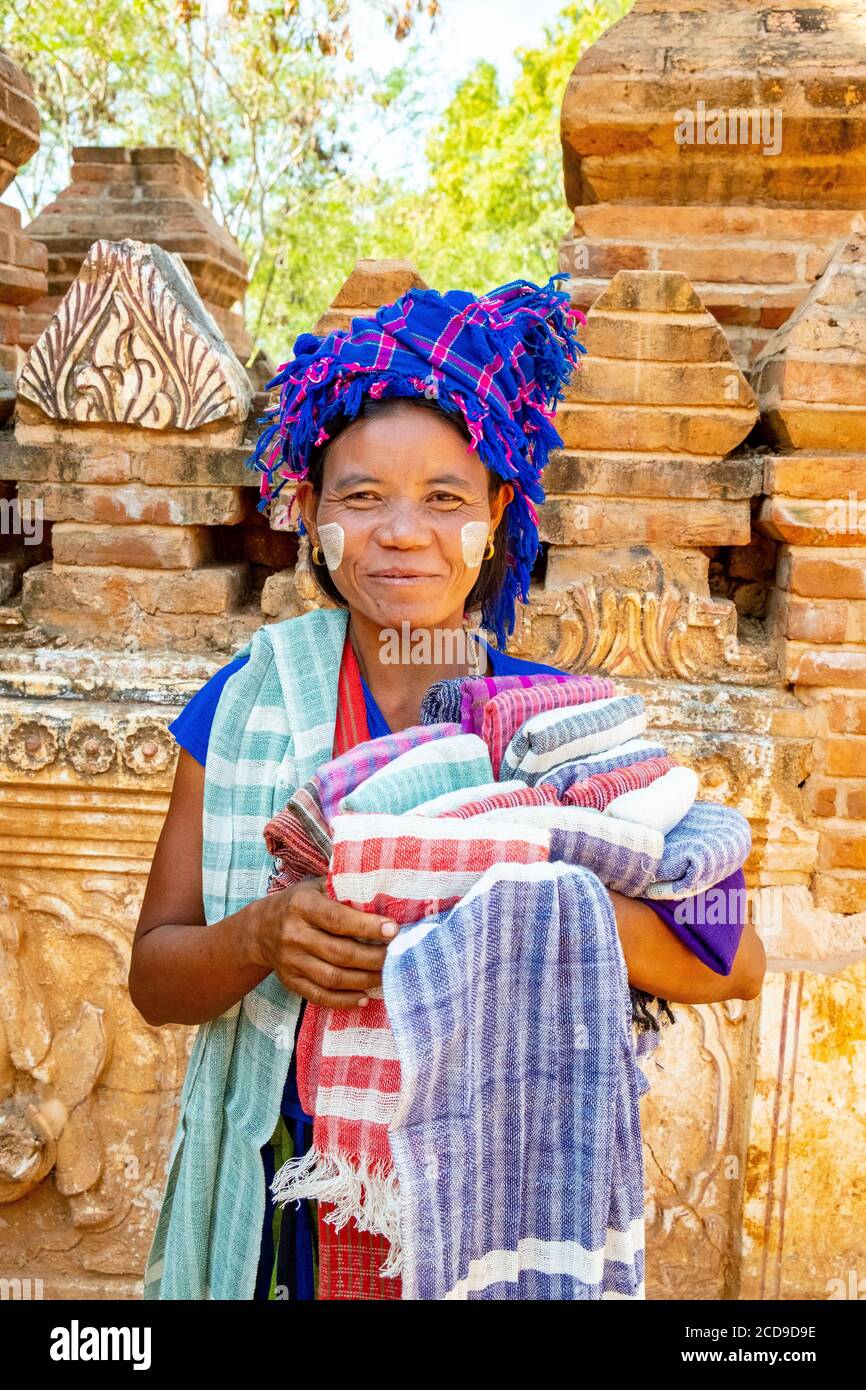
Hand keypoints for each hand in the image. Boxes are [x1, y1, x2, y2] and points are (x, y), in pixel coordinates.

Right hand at [250, 877, 398, 1009]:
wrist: (260, 929)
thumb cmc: (299, 903)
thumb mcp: (315, 887)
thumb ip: (343, 890)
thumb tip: (384, 895)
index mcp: (302, 906)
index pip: (338, 919)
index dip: (367, 926)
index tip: (393, 930)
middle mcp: (294, 934)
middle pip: (340, 952)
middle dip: (373, 957)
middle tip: (397, 956)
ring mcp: (291, 961)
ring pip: (333, 977)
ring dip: (364, 979)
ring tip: (385, 975)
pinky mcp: (291, 981)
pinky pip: (320, 995)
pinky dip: (344, 1000)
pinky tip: (364, 997)